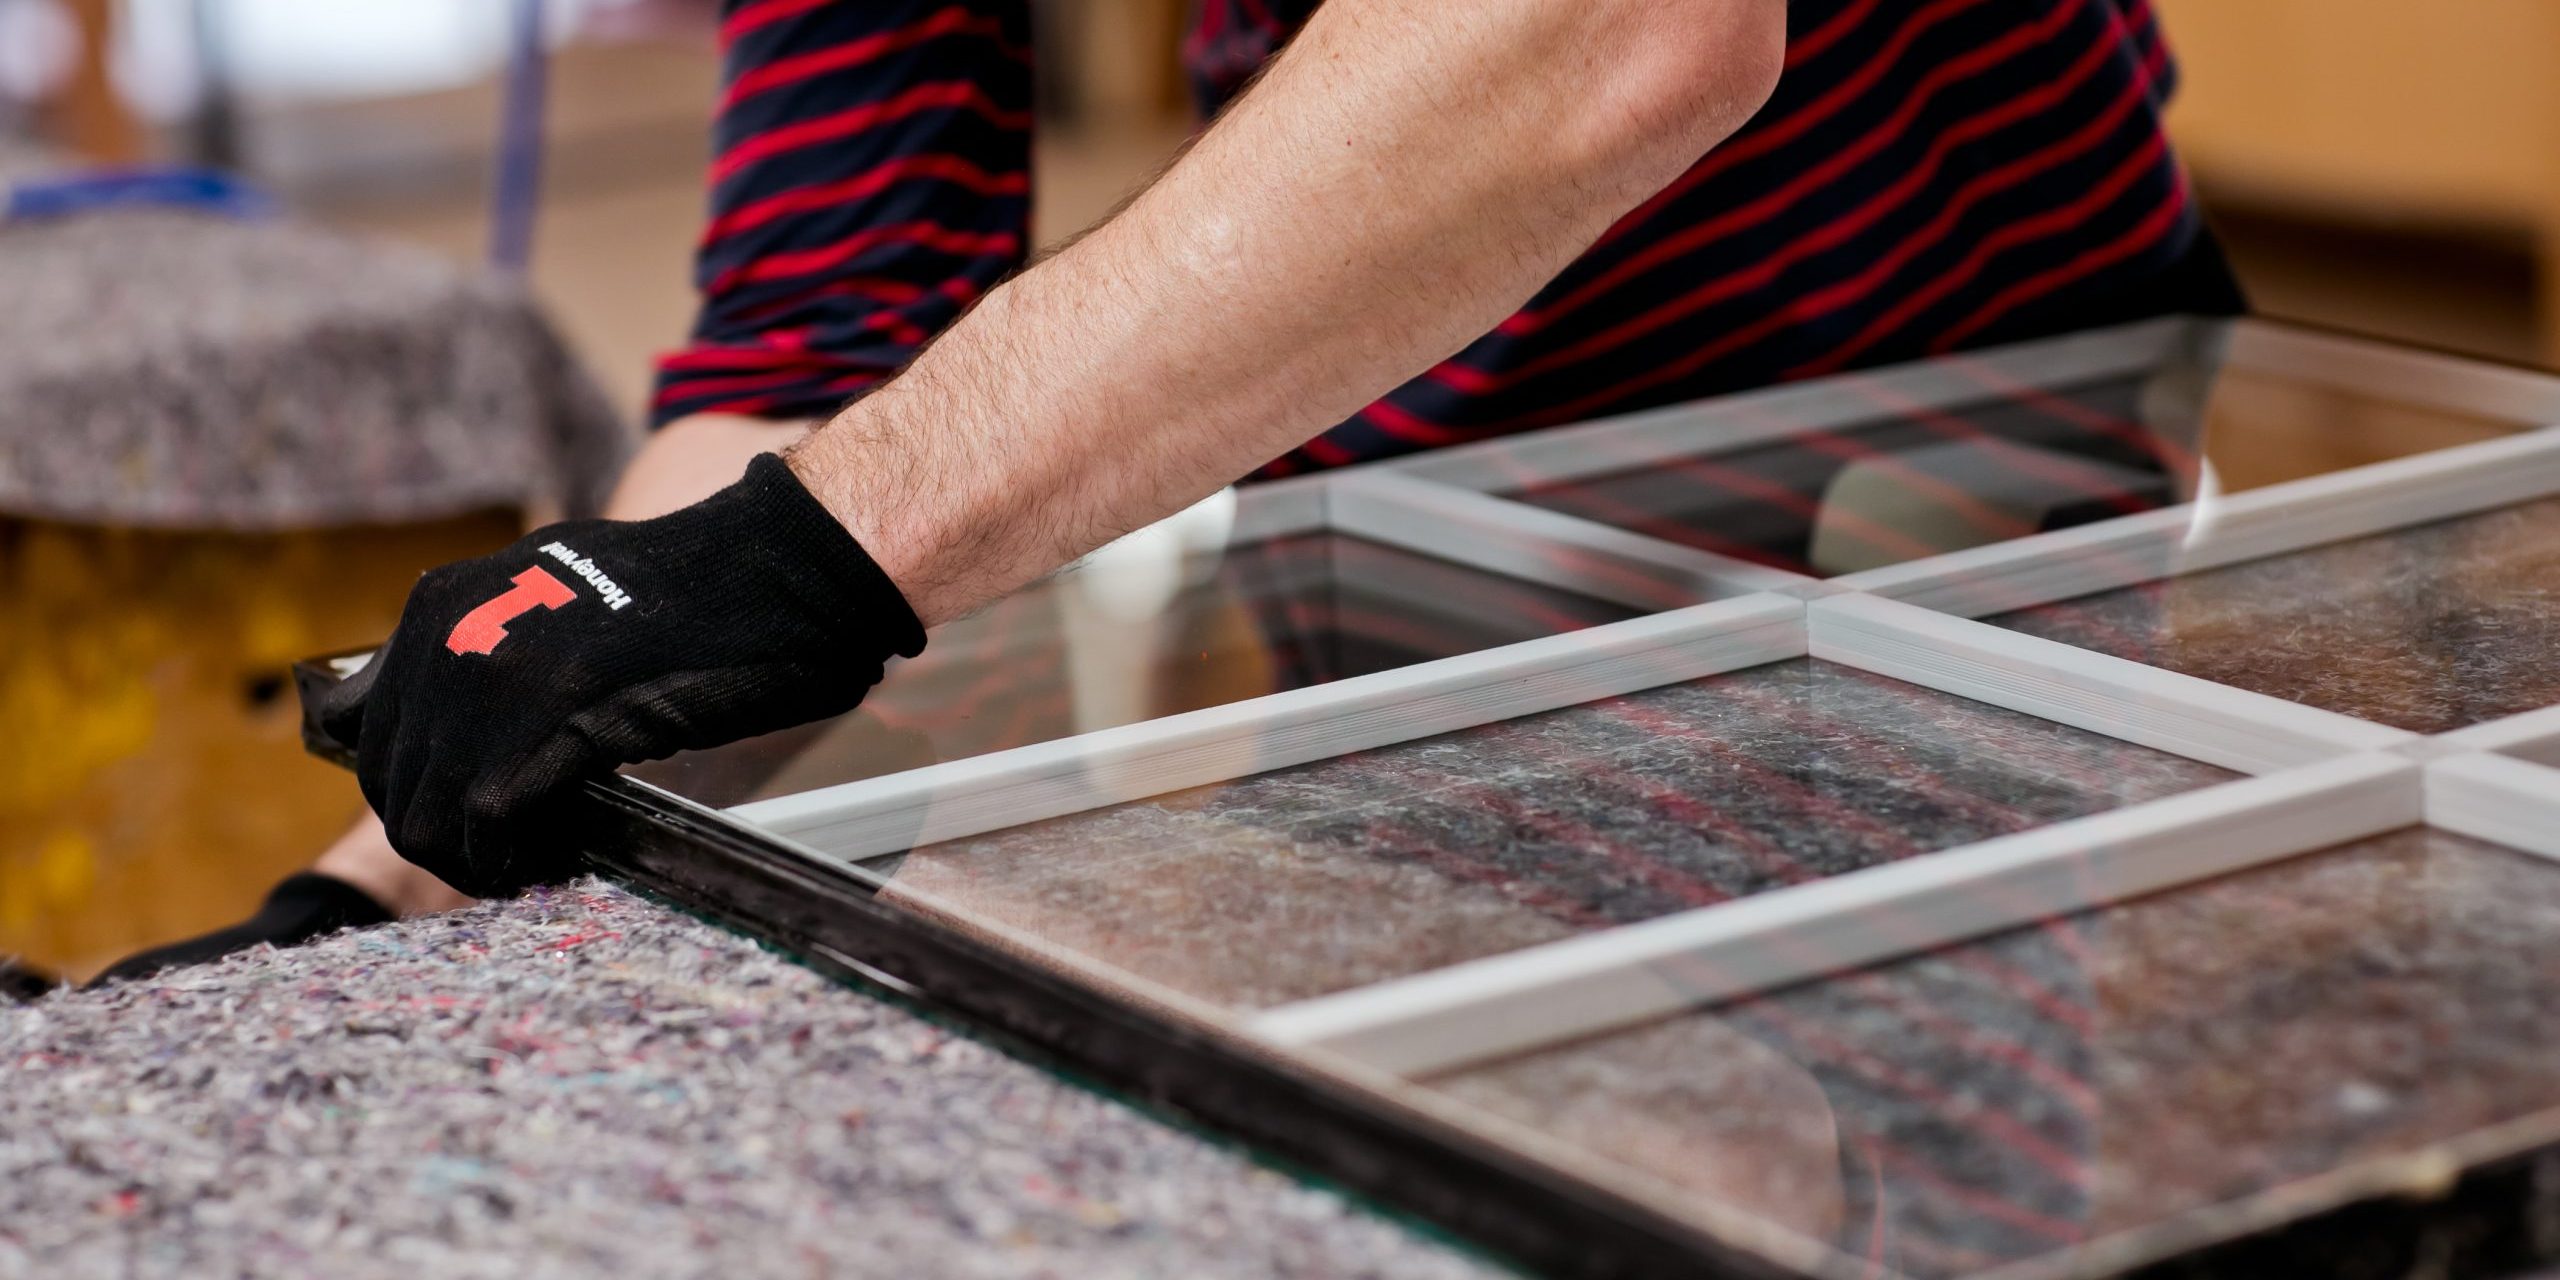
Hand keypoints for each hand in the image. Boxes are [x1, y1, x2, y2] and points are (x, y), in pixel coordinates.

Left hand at [319, 455, 922, 896]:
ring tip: (527, 866)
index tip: (462, 820)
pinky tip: (552, 860)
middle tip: (503, 857)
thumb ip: (488, 643)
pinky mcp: (551, 720)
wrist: (766, 571)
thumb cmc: (687, 590)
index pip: (370, 730)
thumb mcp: (551, 592)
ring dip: (472, 860)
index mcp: (440, 604)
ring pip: (428, 814)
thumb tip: (456, 719)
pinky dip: (512, 859)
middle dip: (441, 835)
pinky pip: (489, 822)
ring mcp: (495, 678)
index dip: (415, 790)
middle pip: (394, 782)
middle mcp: (448, 638)